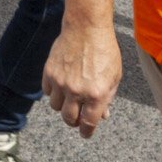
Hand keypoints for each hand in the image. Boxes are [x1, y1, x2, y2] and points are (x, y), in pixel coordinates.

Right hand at [43, 18, 123, 137]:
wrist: (86, 27)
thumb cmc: (104, 50)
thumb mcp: (114, 76)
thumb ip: (108, 97)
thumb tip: (102, 115)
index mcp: (97, 94)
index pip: (88, 124)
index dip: (87, 132)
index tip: (85, 133)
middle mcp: (77, 91)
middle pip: (69, 119)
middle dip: (74, 121)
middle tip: (77, 117)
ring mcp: (61, 82)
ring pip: (56, 107)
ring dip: (63, 105)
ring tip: (70, 97)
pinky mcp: (49, 72)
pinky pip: (47, 92)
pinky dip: (53, 92)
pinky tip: (61, 84)